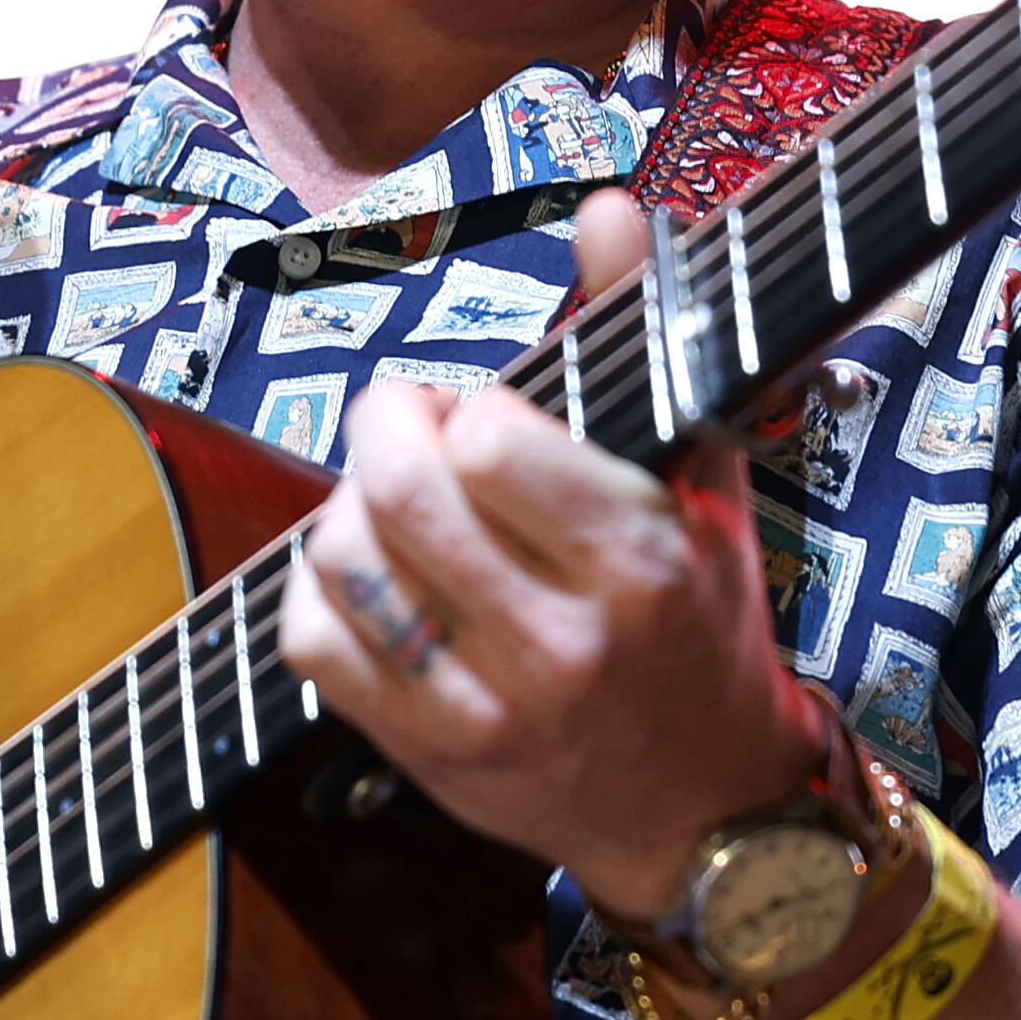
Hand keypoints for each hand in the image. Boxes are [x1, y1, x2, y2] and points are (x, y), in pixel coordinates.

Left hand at [278, 192, 824, 919]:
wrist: (707, 814)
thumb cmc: (703, 623)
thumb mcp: (702, 477)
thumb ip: (648, 331)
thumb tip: (604, 205)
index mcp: (640, 561)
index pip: (490, 441)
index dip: (471, 407)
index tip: (487, 415)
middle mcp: (562, 641)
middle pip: (397, 492)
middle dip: (384, 425)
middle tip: (408, 424)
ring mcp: (488, 708)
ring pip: (341, 563)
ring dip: (346, 506)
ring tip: (389, 503)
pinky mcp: (428, 758)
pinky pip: (313, 646)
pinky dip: (314, 590)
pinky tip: (364, 574)